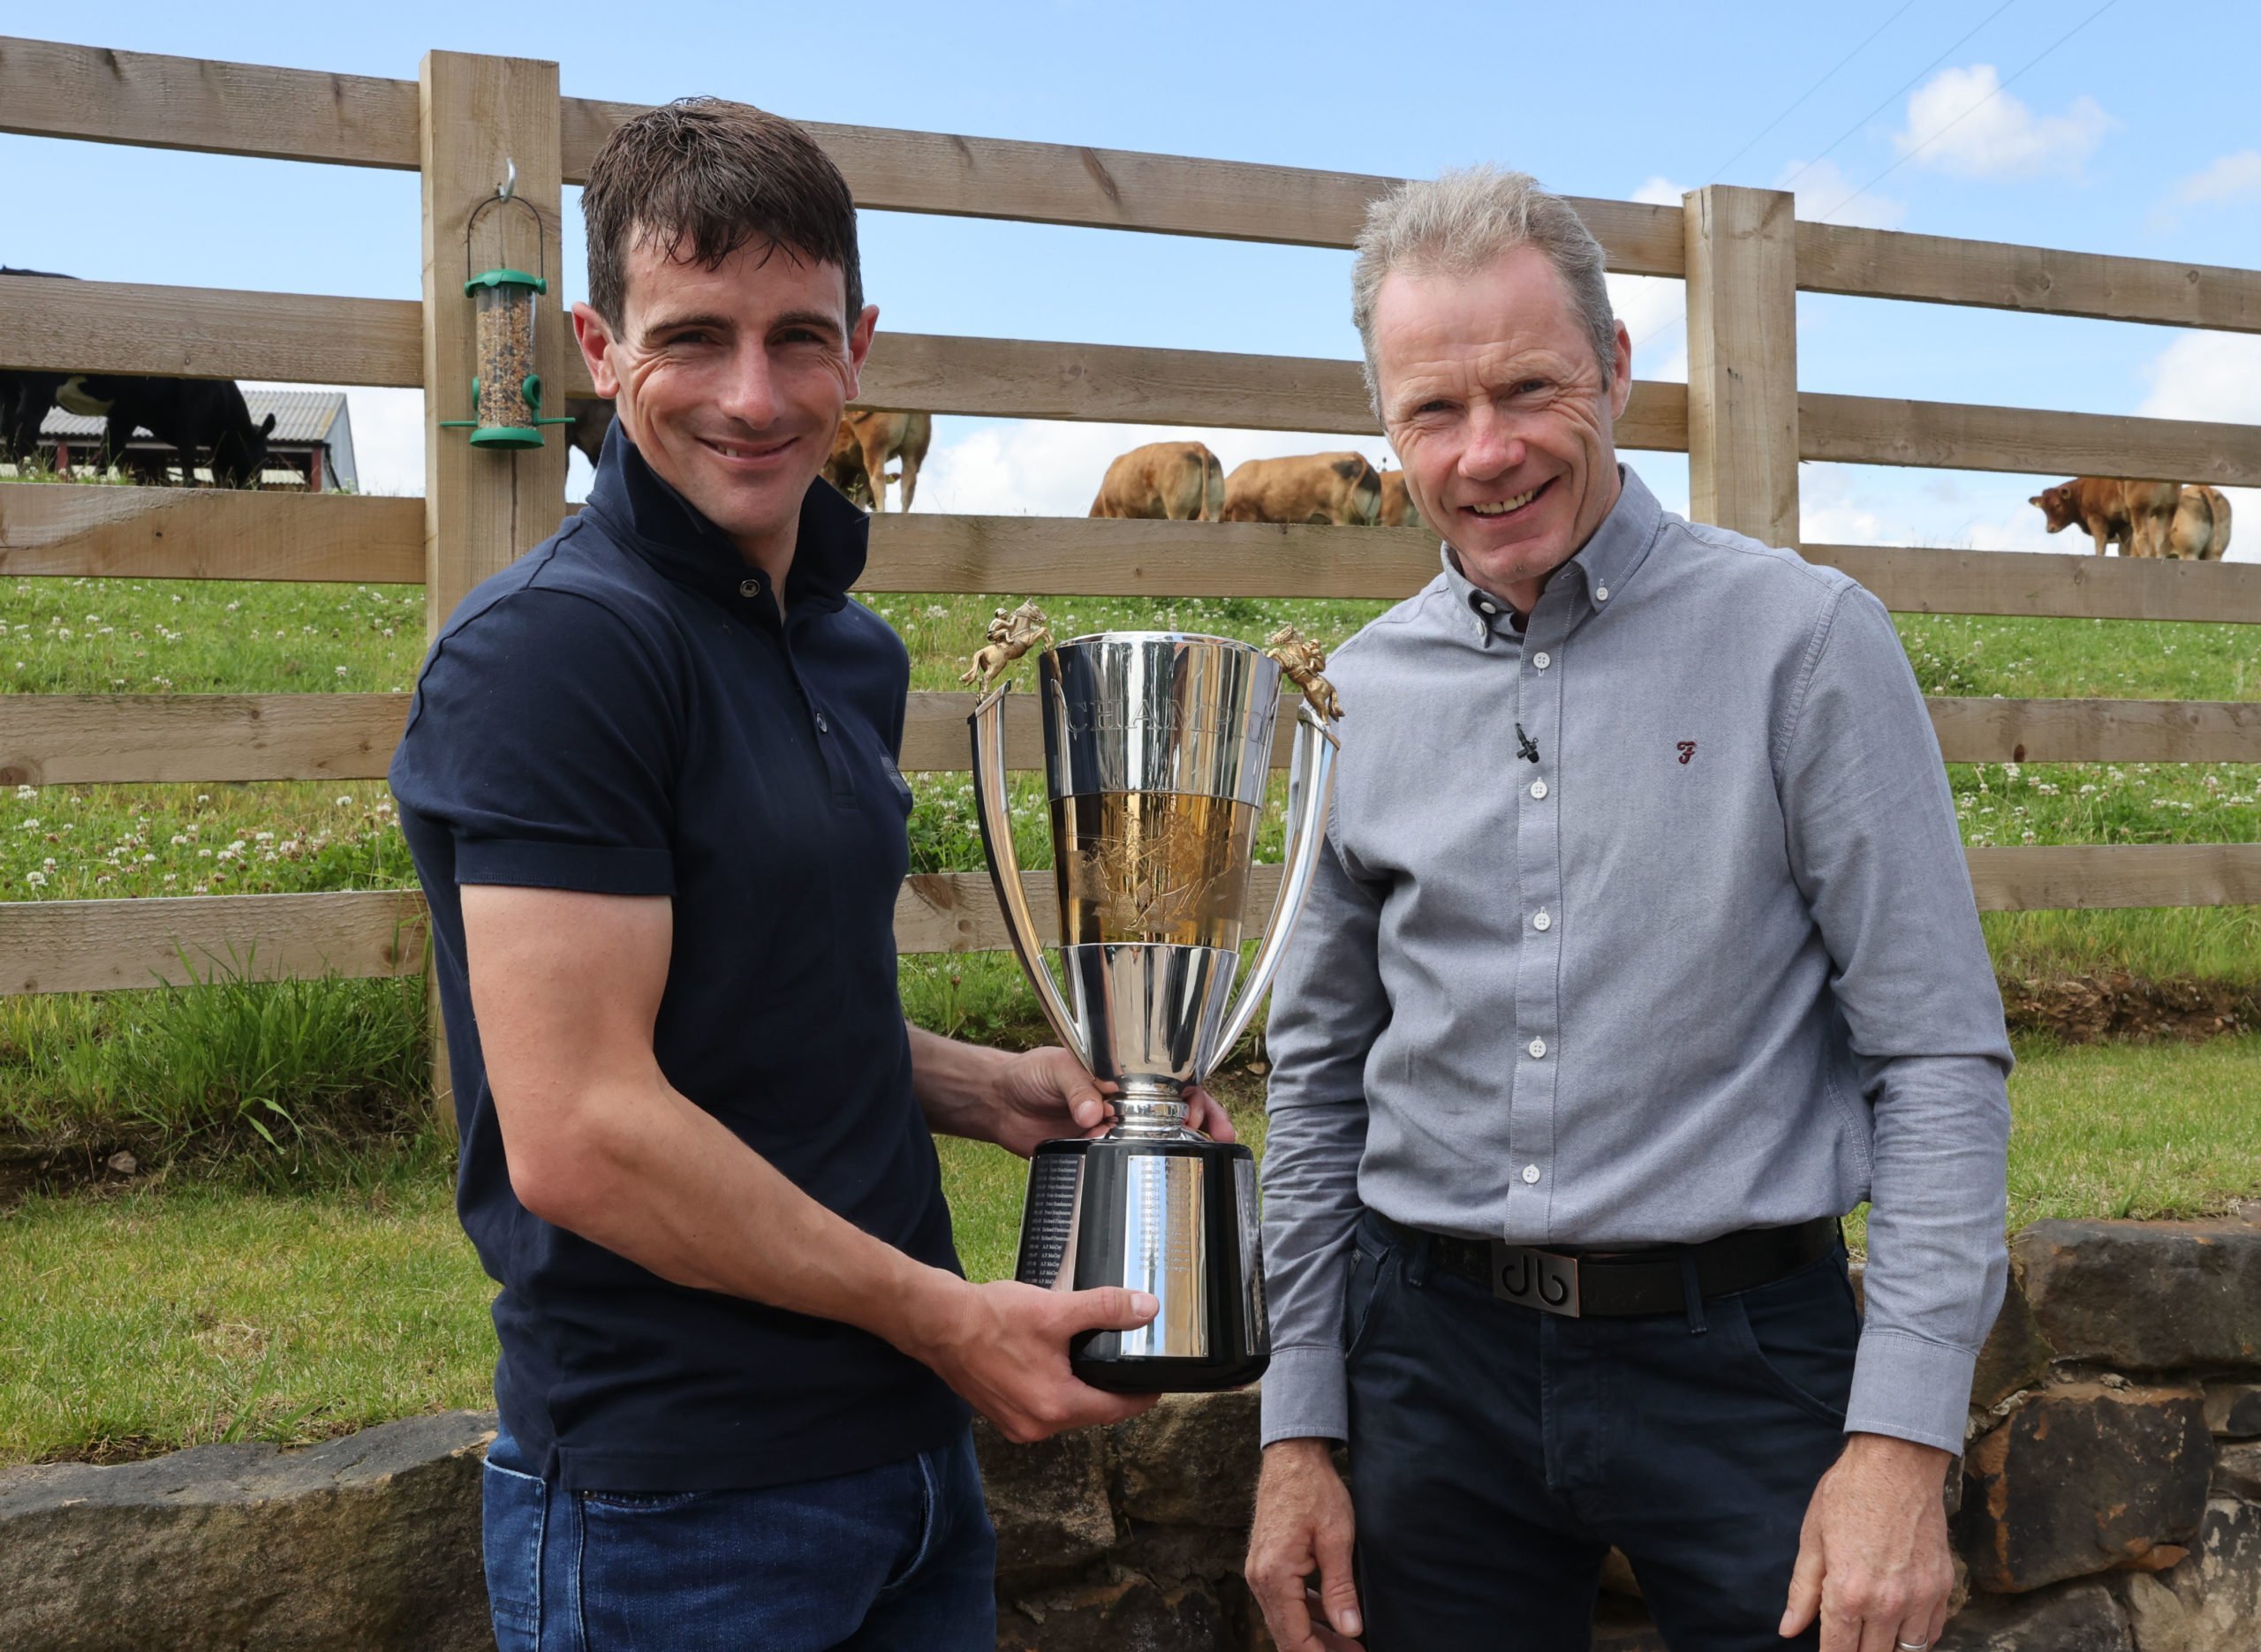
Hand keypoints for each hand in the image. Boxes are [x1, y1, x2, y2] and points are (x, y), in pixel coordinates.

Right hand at [900, 1276, 1160, 1441]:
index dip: (1141, 1395)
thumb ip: (1105, 1309)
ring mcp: (1017, 1425)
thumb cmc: (991, 1319)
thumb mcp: (1056, 1310)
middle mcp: (1038, 1426)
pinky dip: (1055, 1392)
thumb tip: (1145, 1309)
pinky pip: (1042, 1409)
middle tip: (1126, 1365)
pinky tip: (1055, 1366)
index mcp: (1057, 1406)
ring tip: (1092, 1362)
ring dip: (1080, 1391)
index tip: (1157, 1384)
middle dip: (1110, 1391)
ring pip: (1066, 1411)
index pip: (1117, 1410)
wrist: (938, 1325)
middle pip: (1092, 1412)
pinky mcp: (1002, 1416)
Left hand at [987, 1046, 1235, 1157]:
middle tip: (1219, 1136)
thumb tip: (1094, 1114)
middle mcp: (1123, 1102)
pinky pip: (1124, 1162)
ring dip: (1177, 1147)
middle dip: (1202, 1121)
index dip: (1191, 1093)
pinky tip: (1152, 1175)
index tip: (1199, 1109)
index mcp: (1121, 1075)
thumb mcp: (1055, 1068)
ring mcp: (1112, 1129)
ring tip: (1200, 1159)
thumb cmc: (1029, 1074)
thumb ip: (1076, 1087)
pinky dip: (1139, 1168)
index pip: (1167, 1079)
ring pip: (1154, 1138)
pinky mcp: (1095, 1153)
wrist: (999, 1104)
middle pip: (1173, 1110)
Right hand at [1247, 1437, 1362, 1649]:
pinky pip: (1284, 1601)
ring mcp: (1258, 1571)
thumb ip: (1341, 1589)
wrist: (1291, 1456)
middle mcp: (1259, 1578)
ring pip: (1285, 1620)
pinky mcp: (1265, 1563)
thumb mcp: (1337, 1538)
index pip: (1294, 1639)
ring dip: (1315, 1635)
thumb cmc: (1315, 1491)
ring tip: (1350, 1645)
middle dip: (1320, 1651)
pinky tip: (1332, 1617)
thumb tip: (1350, 1630)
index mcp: (1275, 1575)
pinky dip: (1307, 1613)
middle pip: (1286, 1635)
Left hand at [1780, 1433, 1954, 1650]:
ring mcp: (1921, 1598)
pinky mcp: (1943, 1588)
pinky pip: (1931, 1633)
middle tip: (1848, 1635)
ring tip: (1873, 1632)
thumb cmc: (1847, 1495)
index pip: (1839, 1651)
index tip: (1828, 1651)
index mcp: (1849, 1594)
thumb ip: (1802, 1591)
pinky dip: (1916, 1636)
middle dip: (1857, 1651)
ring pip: (1907, 1651)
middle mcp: (1888, 1605)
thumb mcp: (1813, 1539)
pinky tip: (1900, 1624)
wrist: (1897, 1464)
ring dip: (1888, 1646)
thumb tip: (1788, 1629)